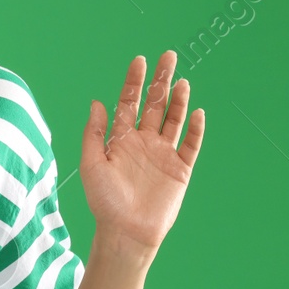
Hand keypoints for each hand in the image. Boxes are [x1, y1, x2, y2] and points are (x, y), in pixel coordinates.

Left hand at [79, 51, 205, 264]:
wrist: (126, 233)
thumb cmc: (104, 201)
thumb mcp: (91, 165)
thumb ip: (94, 133)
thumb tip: (97, 102)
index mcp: (121, 139)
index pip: (129, 103)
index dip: (134, 82)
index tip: (140, 60)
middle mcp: (143, 142)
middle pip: (154, 104)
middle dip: (160, 81)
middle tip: (168, 56)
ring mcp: (163, 154)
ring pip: (173, 119)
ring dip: (178, 100)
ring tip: (181, 80)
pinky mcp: (180, 169)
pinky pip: (190, 144)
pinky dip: (194, 128)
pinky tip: (196, 112)